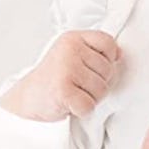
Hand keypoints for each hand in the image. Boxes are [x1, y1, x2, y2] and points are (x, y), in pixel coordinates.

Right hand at [0, 30, 122, 121]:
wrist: (28, 99)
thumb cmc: (54, 79)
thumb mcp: (72, 56)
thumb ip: (95, 52)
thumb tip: (120, 54)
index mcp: (73, 38)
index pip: (108, 43)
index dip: (109, 59)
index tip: (93, 68)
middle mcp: (69, 50)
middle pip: (109, 71)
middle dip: (97, 84)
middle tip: (77, 86)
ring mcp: (66, 68)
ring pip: (102, 90)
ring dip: (90, 98)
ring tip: (72, 93)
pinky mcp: (62, 89)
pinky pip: (89, 105)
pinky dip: (81, 110)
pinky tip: (68, 104)